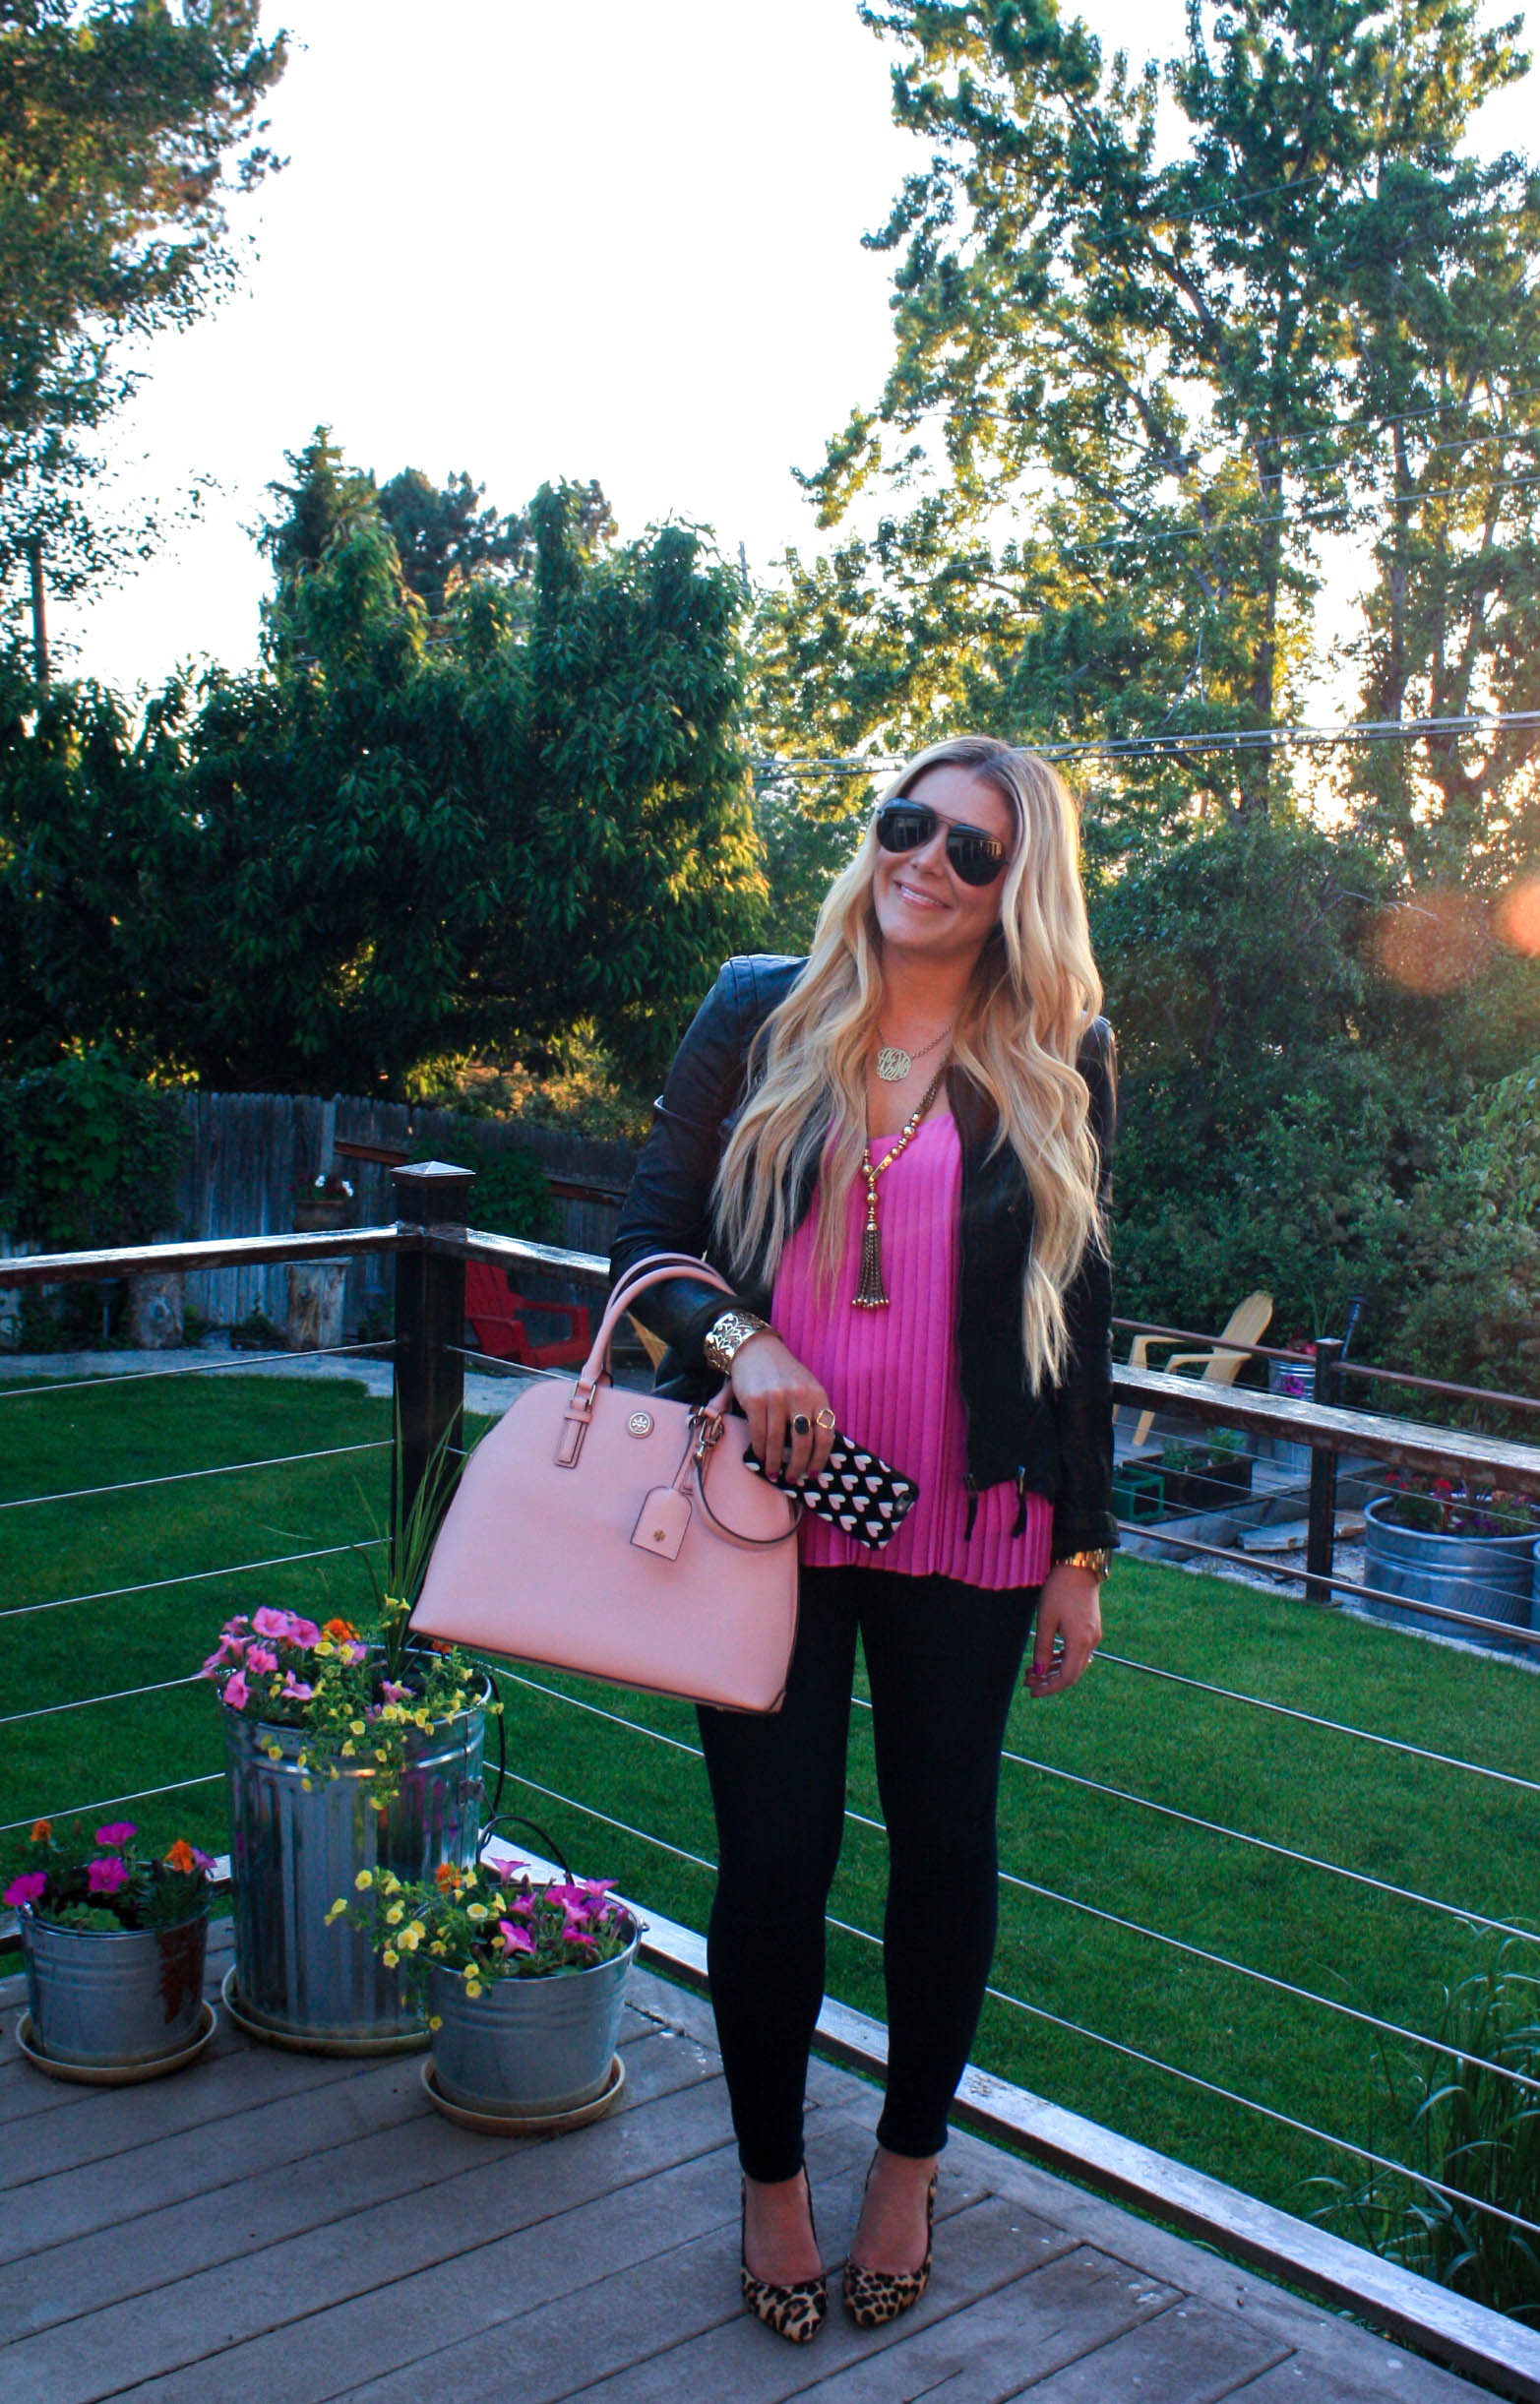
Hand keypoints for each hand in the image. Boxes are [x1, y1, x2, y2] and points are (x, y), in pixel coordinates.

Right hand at [727, 1330, 835, 1487]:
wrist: (757, 1350)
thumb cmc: (784, 1374)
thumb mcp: (807, 1388)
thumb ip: (813, 1413)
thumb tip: (816, 1450)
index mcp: (818, 1396)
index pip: (825, 1435)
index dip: (820, 1459)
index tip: (813, 1474)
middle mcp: (799, 1397)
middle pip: (803, 1443)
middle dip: (798, 1466)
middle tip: (794, 1479)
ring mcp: (776, 1398)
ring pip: (778, 1442)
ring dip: (775, 1463)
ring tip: (774, 1474)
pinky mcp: (755, 1401)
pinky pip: (759, 1433)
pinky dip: (760, 1450)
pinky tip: (761, 1457)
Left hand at [1024, 1563, 1101, 1698]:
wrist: (1079, 1568)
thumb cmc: (1059, 1590)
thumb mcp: (1046, 1620)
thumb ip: (1042, 1648)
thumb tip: (1038, 1672)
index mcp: (1080, 1642)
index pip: (1067, 1677)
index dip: (1049, 1688)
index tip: (1033, 1691)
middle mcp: (1091, 1642)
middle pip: (1072, 1673)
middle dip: (1049, 1681)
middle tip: (1027, 1681)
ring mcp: (1093, 1636)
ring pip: (1074, 1663)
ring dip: (1054, 1670)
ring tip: (1032, 1671)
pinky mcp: (1091, 1629)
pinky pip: (1077, 1652)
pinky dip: (1062, 1658)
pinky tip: (1047, 1659)